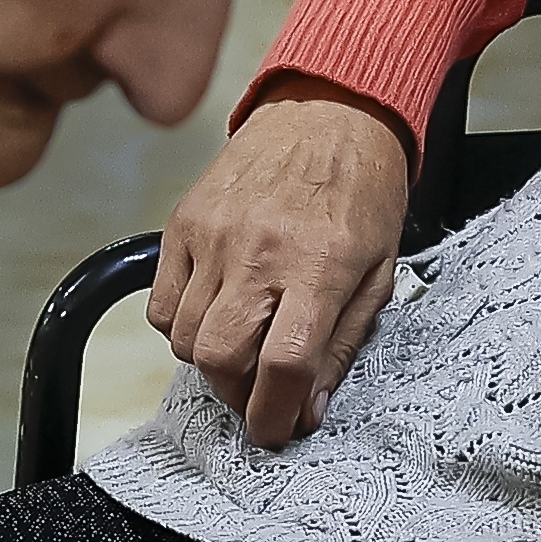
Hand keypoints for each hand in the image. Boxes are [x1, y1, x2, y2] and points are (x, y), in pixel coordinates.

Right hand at [151, 91, 411, 448]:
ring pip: (185, 338)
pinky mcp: (182, 223)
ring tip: (243, 347)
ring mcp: (214, 236)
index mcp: (321, 266)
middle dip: (238, 396)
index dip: (274, 415)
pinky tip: (215, 312)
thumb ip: (342, 344)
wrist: (328, 110)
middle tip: (260, 395)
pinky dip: (181, 325)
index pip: (282, 364)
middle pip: (220, 359)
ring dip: (211, 362)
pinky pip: (161, 304)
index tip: (276, 431)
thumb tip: (306, 409)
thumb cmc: (362, 190)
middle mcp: (260, 251)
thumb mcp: (379, 271)